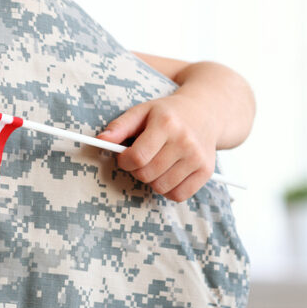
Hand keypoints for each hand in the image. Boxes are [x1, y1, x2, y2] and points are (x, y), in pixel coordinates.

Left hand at [96, 94, 217, 201]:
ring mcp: (197, 158)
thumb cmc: (167, 114)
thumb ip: (119, 126)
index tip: (125, 156)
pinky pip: (178, 195)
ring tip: (156, 164)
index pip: (137, 157)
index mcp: (166, 124)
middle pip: (147, 174)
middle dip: (136, 170)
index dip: (124, 161)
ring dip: (152, 180)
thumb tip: (100, 140)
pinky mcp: (206, 171)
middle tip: (141, 159)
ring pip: (161, 187)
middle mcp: (185, 141)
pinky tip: (168, 174)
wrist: (204, 113)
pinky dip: (168, 190)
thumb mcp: (141, 112)